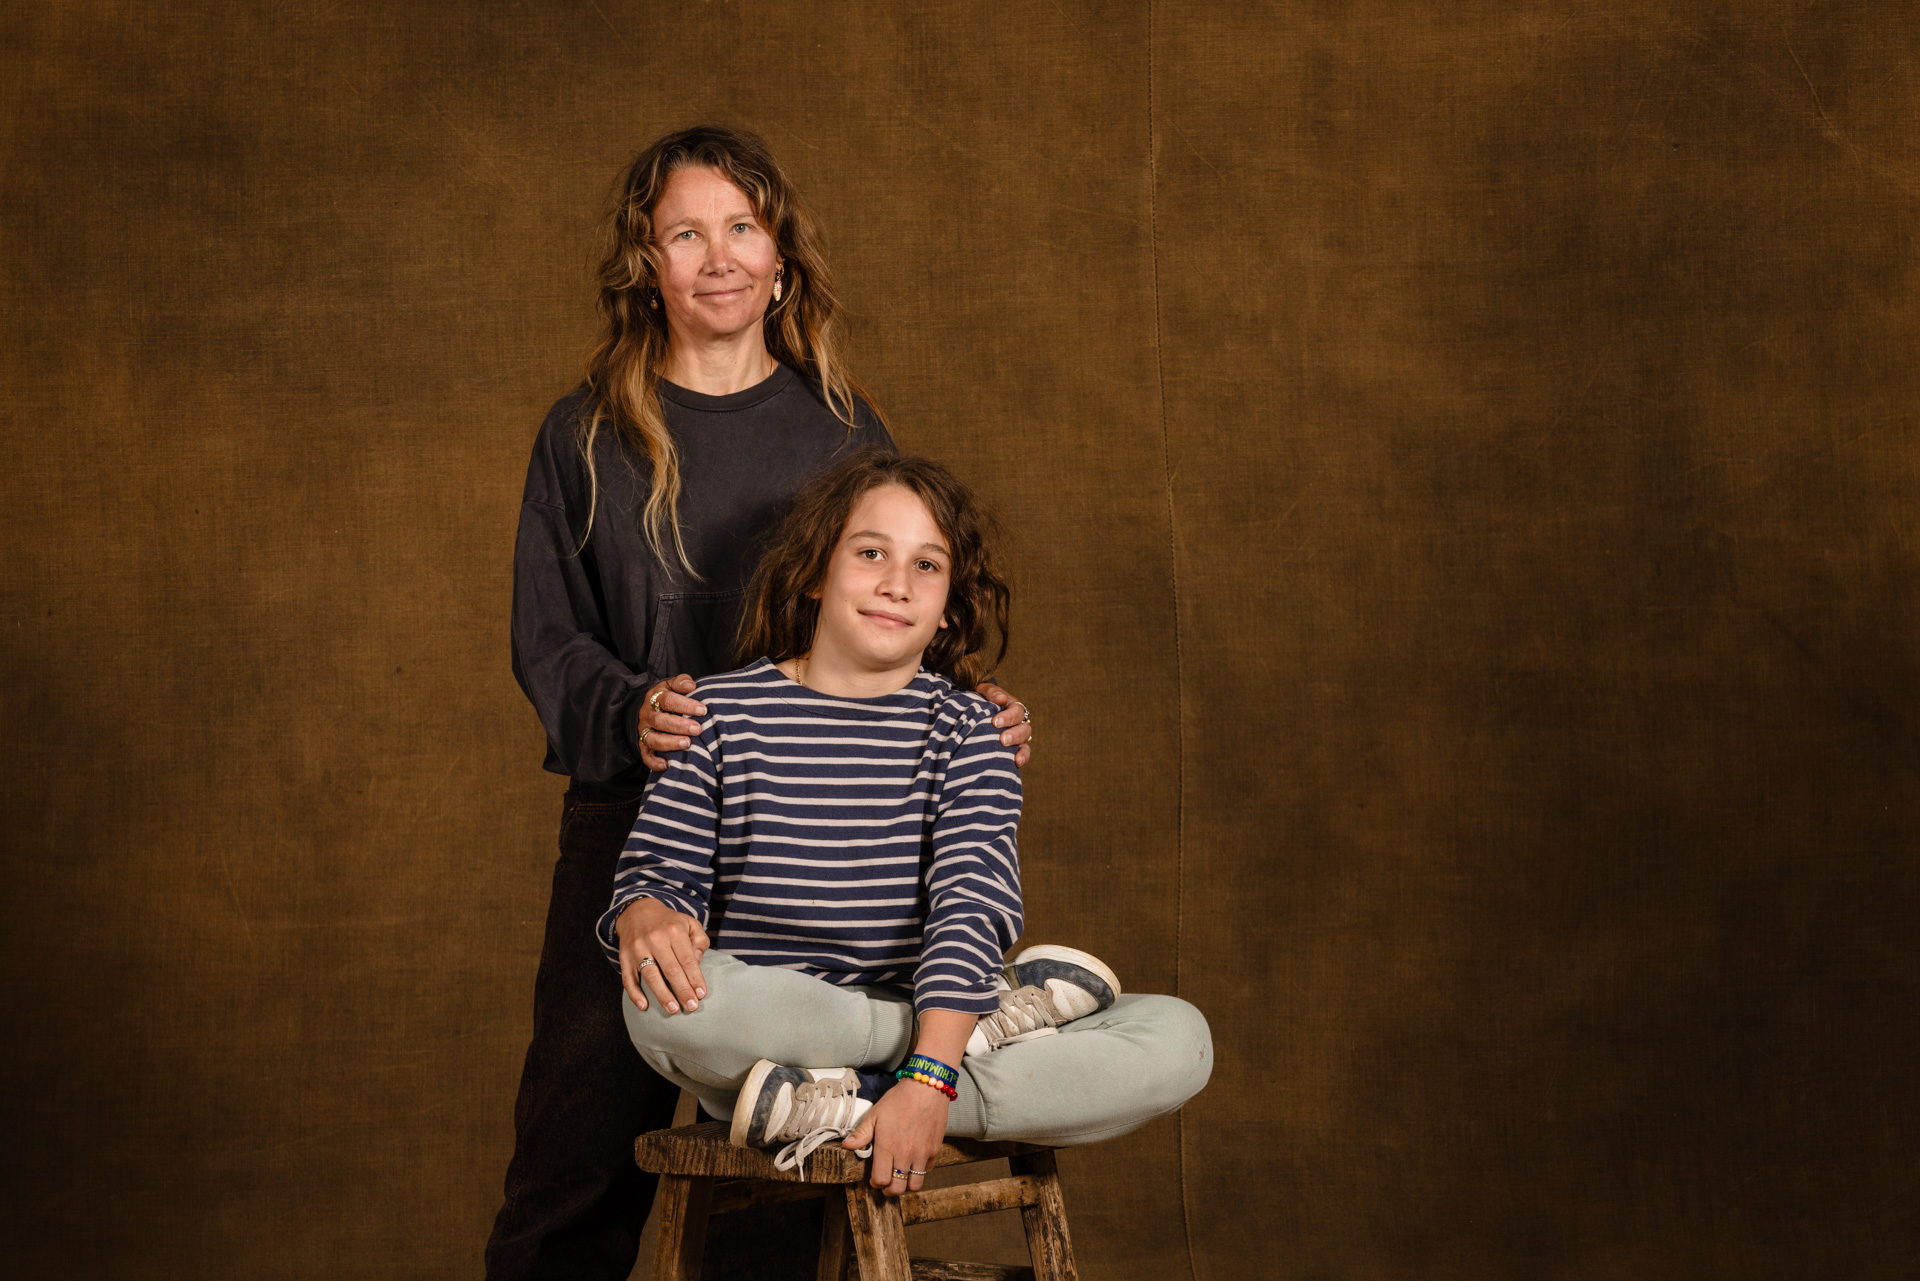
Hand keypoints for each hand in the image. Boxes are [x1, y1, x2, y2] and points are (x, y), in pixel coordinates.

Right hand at [616, 897, 709, 1013]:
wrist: (638, 911)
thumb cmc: (669, 922)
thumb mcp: (689, 923)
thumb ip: (700, 940)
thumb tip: (697, 961)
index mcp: (674, 931)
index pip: (687, 959)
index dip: (695, 978)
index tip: (701, 994)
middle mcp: (655, 939)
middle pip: (671, 970)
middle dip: (682, 990)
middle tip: (692, 1007)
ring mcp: (638, 949)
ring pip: (651, 976)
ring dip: (662, 995)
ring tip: (673, 1009)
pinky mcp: (625, 957)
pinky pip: (628, 978)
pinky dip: (635, 993)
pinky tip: (644, 1006)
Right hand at [639, 674, 705, 770]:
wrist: (650, 709)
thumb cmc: (668, 698)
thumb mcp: (672, 686)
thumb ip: (681, 682)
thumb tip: (691, 685)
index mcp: (655, 698)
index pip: (668, 700)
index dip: (685, 705)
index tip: (703, 710)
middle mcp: (648, 715)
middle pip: (660, 721)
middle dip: (680, 725)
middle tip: (698, 729)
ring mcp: (644, 731)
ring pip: (652, 739)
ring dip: (670, 743)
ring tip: (687, 744)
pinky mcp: (643, 746)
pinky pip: (645, 756)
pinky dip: (654, 762)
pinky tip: (667, 765)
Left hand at [844, 1077, 948, 1196]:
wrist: (926, 1089)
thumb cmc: (898, 1100)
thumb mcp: (875, 1114)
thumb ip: (861, 1133)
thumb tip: (846, 1146)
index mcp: (887, 1147)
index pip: (881, 1180)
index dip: (876, 1182)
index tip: (874, 1177)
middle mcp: (905, 1154)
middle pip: (897, 1188)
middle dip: (889, 1189)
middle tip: (886, 1183)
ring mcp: (922, 1154)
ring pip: (914, 1185)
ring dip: (906, 1184)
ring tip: (901, 1176)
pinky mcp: (934, 1150)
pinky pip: (927, 1171)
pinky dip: (920, 1171)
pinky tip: (914, 1162)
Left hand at [976, 681, 1032, 767]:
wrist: (973, 711)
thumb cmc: (981, 700)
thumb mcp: (983, 691)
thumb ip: (991, 692)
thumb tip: (1001, 698)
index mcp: (1013, 707)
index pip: (1017, 711)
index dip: (1009, 717)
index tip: (995, 722)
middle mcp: (1018, 723)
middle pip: (1024, 729)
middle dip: (1014, 735)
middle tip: (1002, 739)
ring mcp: (1017, 737)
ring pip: (1025, 743)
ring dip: (1019, 749)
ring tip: (1011, 755)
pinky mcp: (1012, 750)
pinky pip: (1022, 755)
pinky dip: (1022, 758)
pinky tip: (1016, 763)